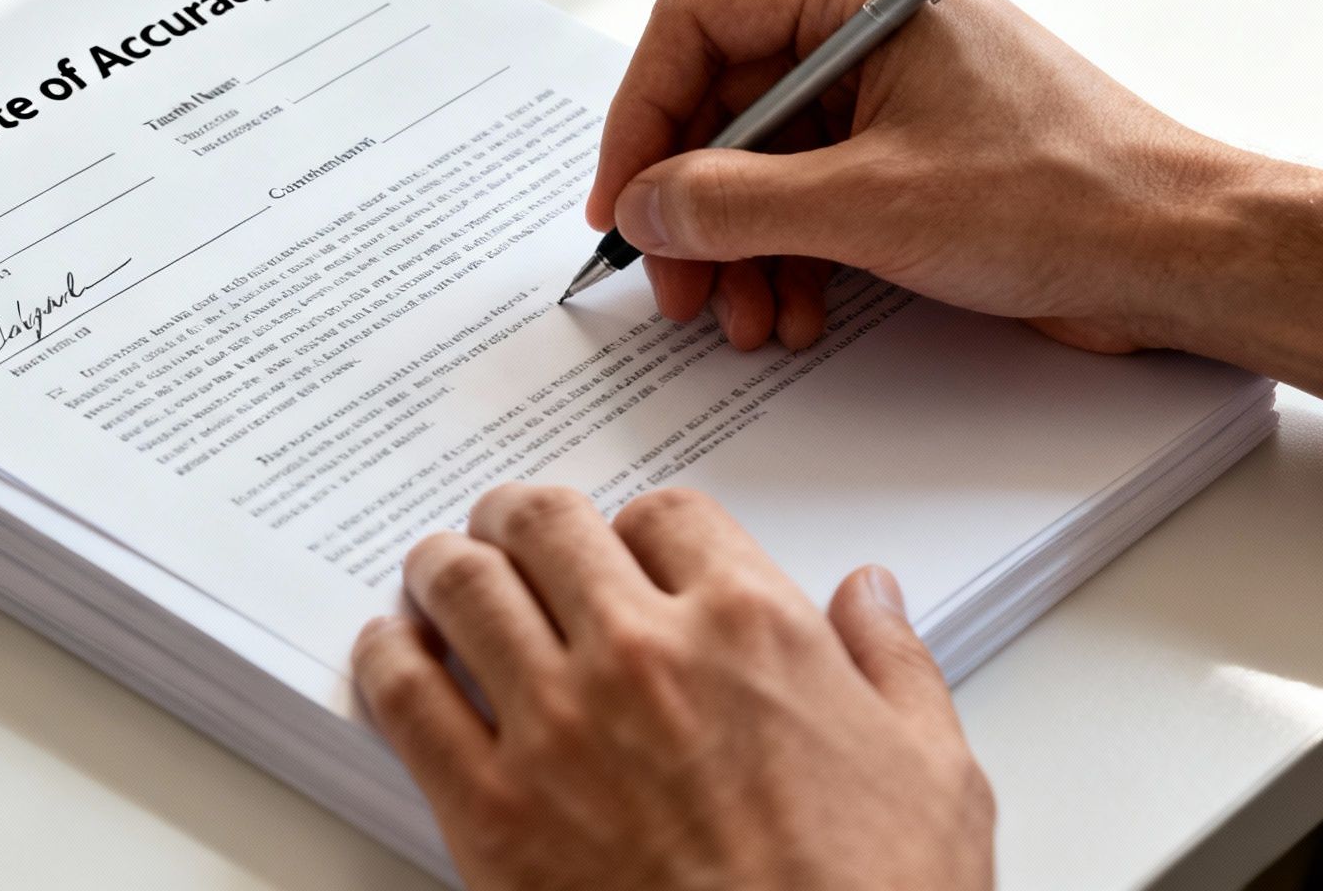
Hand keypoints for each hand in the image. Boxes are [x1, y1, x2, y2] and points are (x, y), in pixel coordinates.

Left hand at [354, 484, 993, 890]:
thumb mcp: (935, 776)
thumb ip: (894, 666)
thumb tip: (872, 596)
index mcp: (750, 628)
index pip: (665, 513)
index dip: (639, 524)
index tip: (627, 545)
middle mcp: (642, 653)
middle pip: (545, 526)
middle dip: (519, 518)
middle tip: (506, 528)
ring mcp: (556, 726)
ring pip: (464, 587)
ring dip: (445, 568)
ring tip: (440, 573)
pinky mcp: (490, 809)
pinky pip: (406, 696)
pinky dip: (387, 658)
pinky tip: (392, 654)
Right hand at [584, 0, 1322, 361]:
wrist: (1180, 253)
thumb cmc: (1066, 197)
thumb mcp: (868, 206)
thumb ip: (731, 205)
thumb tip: (643, 209)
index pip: (695, 28)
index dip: (640, 121)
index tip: (621, 207)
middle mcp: (865, 25)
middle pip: (721, 105)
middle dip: (693, 207)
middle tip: (677, 286)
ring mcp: (887, 89)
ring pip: (759, 162)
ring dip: (739, 248)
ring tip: (745, 319)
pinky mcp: (907, 151)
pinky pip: (807, 194)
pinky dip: (787, 257)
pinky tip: (793, 312)